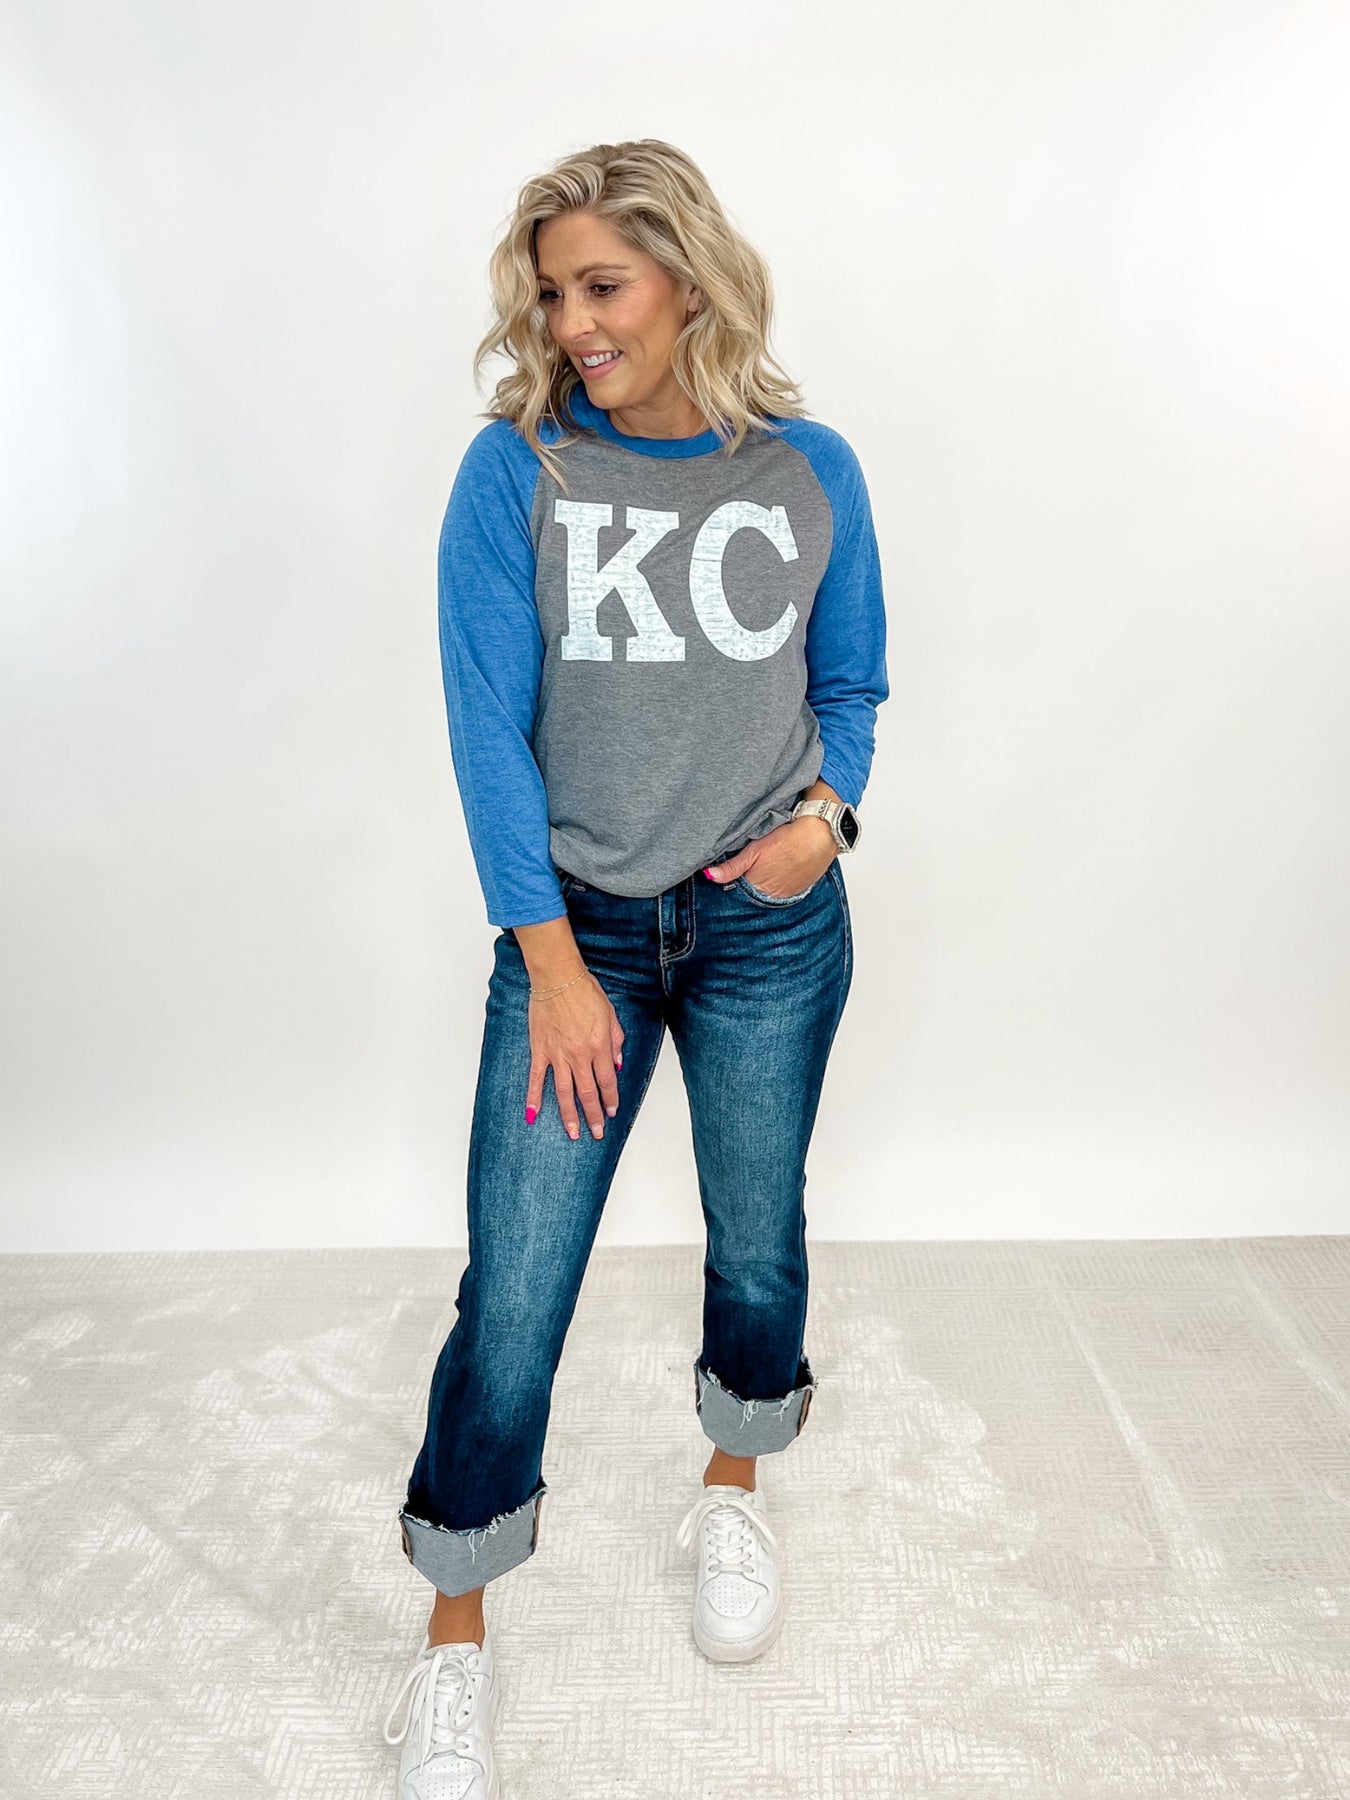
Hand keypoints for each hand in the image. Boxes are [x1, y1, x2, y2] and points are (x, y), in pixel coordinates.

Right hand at [525, 972, 624, 1141]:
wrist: (558, 978)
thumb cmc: (584, 992)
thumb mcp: (610, 1014)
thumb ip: (616, 1041)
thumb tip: (617, 1064)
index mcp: (600, 1046)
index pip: (607, 1081)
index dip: (611, 1099)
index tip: (612, 1111)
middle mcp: (580, 1055)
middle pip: (588, 1093)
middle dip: (594, 1115)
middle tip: (596, 1132)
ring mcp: (558, 1055)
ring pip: (565, 1092)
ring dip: (569, 1115)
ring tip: (573, 1133)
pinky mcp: (540, 1050)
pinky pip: (537, 1079)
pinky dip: (534, 1097)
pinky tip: (533, 1115)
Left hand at [702, 817, 836, 898]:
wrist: (820, 836)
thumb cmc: (787, 839)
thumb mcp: (754, 850)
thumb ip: (732, 867)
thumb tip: (710, 876)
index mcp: (757, 887)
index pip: (736, 891)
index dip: (733, 881)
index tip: (735, 871)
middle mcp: (771, 896)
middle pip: (752, 894)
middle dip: (747, 883)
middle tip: (753, 865)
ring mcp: (786, 895)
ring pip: (767, 893)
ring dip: (764, 884)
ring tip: (767, 866)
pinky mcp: (799, 891)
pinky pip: (783, 891)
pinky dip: (778, 883)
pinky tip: (779, 870)